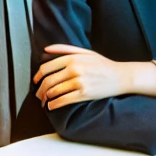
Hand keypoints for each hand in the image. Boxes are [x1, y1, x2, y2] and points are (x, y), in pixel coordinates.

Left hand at [33, 45, 155, 108]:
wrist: (120, 76)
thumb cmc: (102, 64)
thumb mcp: (85, 52)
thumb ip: (64, 49)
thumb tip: (46, 49)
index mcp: (72, 58)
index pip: (47, 67)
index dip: (37, 76)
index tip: (35, 82)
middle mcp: (74, 69)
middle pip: (48, 81)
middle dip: (40, 90)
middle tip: (38, 95)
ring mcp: (79, 81)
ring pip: (54, 91)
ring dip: (46, 98)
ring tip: (45, 102)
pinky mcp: (84, 94)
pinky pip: (63, 100)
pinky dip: (54, 105)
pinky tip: (52, 106)